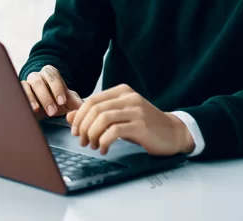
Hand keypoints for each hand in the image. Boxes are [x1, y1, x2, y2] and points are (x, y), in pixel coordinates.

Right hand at [21, 65, 83, 119]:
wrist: (43, 108)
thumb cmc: (56, 101)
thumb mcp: (67, 102)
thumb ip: (75, 103)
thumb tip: (84, 106)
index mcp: (50, 74)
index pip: (53, 76)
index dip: (57, 88)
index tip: (62, 102)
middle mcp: (38, 76)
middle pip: (39, 80)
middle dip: (46, 96)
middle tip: (53, 111)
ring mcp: (27, 83)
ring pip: (28, 85)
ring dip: (34, 98)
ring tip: (38, 110)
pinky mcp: (19, 91)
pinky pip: (19, 91)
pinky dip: (24, 99)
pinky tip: (30, 109)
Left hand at [65, 84, 194, 155]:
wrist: (173, 133)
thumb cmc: (143, 125)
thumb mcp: (118, 117)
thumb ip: (95, 115)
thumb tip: (69, 117)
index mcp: (122, 91)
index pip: (92, 100)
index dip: (79, 116)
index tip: (75, 131)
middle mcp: (129, 97)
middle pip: (95, 109)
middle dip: (84, 127)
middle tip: (82, 141)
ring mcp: (136, 110)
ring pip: (103, 119)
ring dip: (92, 135)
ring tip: (93, 146)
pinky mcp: (141, 126)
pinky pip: (114, 132)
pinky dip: (104, 142)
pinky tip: (104, 150)